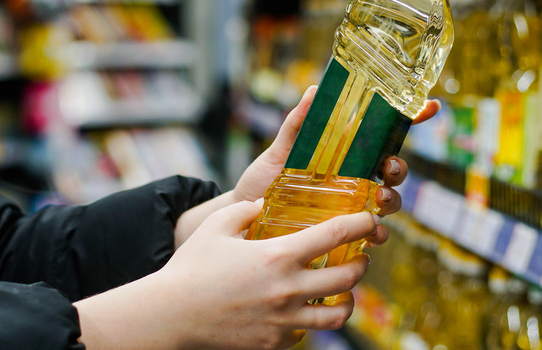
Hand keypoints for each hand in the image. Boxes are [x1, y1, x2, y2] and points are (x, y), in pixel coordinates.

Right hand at [74, 200, 378, 349]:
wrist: (171, 316)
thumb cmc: (191, 268)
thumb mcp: (216, 226)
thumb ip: (245, 210)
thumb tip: (264, 204)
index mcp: (278, 256)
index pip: (335, 235)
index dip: (361, 223)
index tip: (370, 219)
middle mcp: (289, 290)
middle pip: (348, 278)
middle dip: (361, 264)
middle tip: (358, 257)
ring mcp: (285, 321)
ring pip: (338, 315)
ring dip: (347, 299)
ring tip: (342, 290)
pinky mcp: (275, 343)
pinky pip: (307, 334)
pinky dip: (312, 322)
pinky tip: (302, 311)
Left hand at [232, 86, 440, 218]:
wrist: (241, 221)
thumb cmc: (263, 183)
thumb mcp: (277, 153)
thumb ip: (296, 125)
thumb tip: (312, 91)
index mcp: (344, 154)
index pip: (383, 135)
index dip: (411, 119)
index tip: (430, 105)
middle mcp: (354, 179)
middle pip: (392, 170)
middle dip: (399, 167)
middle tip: (389, 167)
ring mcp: (351, 207)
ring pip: (388, 202)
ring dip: (391, 199)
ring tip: (378, 199)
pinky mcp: (344, 233)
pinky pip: (371, 235)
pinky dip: (378, 234)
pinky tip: (372, 233)